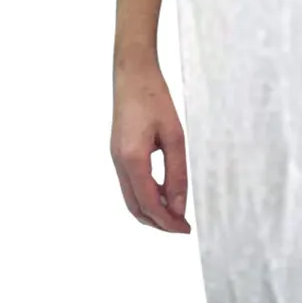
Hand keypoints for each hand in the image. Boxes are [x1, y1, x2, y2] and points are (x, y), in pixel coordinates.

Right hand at [111, 57, 190, 232]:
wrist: (132, 74)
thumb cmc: (154, 99)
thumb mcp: (174, 137)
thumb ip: (177, 173)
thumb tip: (178, 206)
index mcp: (132, 159)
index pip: (148, 203)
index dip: (167, 221)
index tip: (185, 229)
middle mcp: (119, 162)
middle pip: (136, 207)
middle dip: (158, 222)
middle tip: (182, 226)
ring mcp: (116, 158)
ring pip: (131, 198)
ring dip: (151, 211)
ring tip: (175, 214)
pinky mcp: (119, 153)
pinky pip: (130, 184)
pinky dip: (146, 196)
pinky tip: (165, 193)